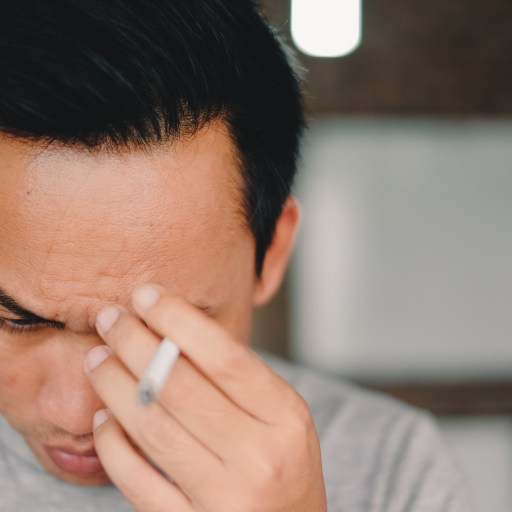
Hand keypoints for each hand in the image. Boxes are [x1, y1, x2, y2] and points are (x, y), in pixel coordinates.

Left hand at [85, 284, 326, 511]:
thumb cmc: (282, 462)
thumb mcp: (280, 414)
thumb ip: (238, 379)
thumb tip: (171, 334)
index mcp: (285, 418)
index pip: (224, 357)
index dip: (178, 320)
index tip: (146, 296)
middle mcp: (258, 456)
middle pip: (180, 386)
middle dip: (134, 343)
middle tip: (109, 318)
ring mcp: (224, 497)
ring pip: (152, 428)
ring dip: (115, 385)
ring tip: (97, 358)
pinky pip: (137, 481)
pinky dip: (112, 444)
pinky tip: (102, 418)